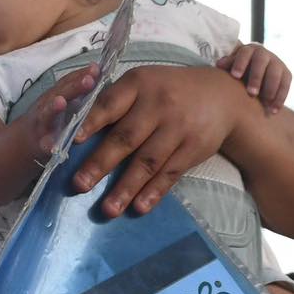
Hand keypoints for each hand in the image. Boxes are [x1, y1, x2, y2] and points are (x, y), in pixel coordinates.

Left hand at [70, 64, 246, 217]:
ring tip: (108, 209)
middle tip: (79, 185)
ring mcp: (178, 126)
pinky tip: (139, 207)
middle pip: (126, 137)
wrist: (221, 95)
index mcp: (138, 83)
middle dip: (101, 164)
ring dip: (126, 187)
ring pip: (148, 161)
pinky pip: (170, 173)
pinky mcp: (194, 147)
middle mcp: (158, 104)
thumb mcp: (143, 84)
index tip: (72, 143)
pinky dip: (154, 191)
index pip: (110, 104)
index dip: (90, 123)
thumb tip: (77, 134)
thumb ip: (115, 103)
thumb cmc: (168, 91)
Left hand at [220, 43, 290, 109]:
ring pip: (276, 74)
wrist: (257, 72)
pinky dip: (280, 99)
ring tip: (265, 104)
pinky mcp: (286, 74)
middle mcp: (264, 54)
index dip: (240, 63)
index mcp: (249, 50)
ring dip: (271, 89)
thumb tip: (219, 65)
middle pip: (261, 62)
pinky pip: (285, 86)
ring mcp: (277, 63)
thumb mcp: (232, 67)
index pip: (244, 53)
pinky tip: (274, 111)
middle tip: (251, 93)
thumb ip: (227, 65)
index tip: (235, 76)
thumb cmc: (239, 71)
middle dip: (256, 77)